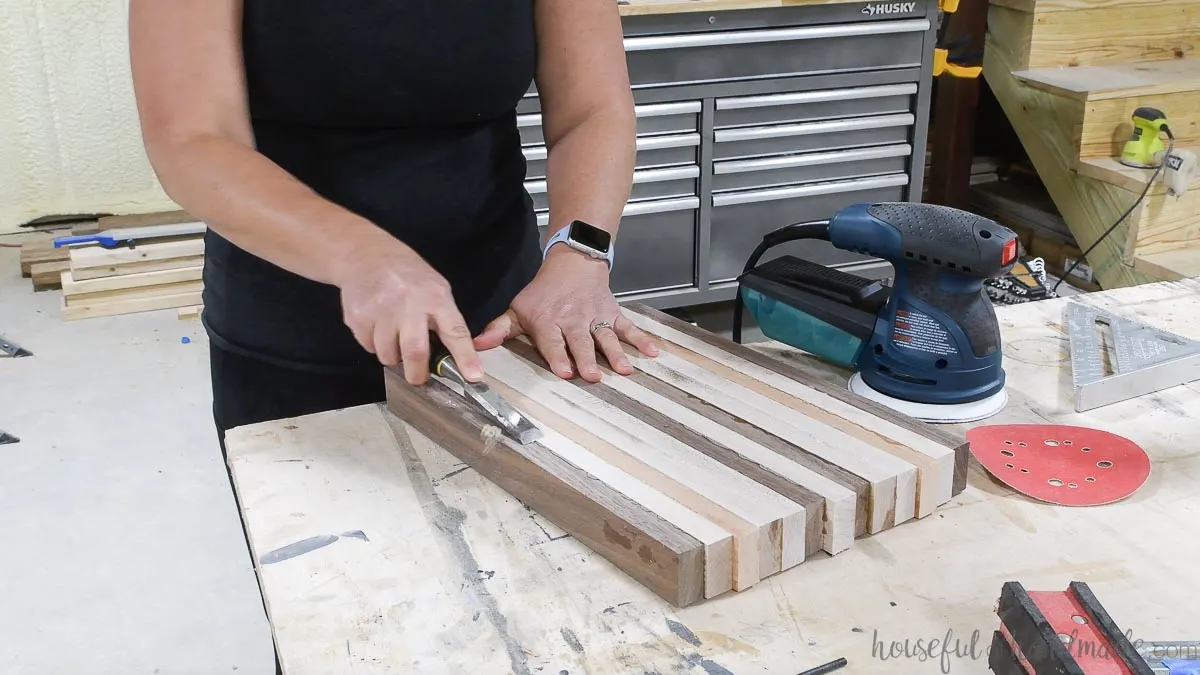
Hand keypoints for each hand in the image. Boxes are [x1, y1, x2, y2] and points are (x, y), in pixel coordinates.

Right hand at [334, 235, 481, 384]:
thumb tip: (456, 357)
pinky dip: (375, 345)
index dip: (465, 357)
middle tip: (417, 378)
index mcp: (435, 297)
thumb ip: (445, 318)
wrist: (365, 254)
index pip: (455, 331)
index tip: (473, 376)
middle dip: (417, 373)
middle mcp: (409, 303)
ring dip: (393, 357)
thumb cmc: (407, 275)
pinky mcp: (358, 317)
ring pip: (388, 354)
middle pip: (415, 351)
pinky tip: (378, 327)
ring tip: (395, 340)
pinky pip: (369, 346)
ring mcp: (381, 310)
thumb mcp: (435, 287)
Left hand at [473, 245, 657, 381]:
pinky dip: (641, 339)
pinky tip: (652, 352)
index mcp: (549, 322)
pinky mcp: (612, 314)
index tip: (564, 371)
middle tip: (593, 375)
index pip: (553, 342)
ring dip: (615, 353)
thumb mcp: (518, 309)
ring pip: (606, 336)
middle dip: (587, 359)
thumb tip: (477, 345)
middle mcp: (573, 321)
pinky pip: (628, 327)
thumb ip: (500, 329)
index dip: (558, 356)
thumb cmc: (544, 293)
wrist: (572, 263)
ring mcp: (595, 318)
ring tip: (624, 370)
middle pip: (581, 342)